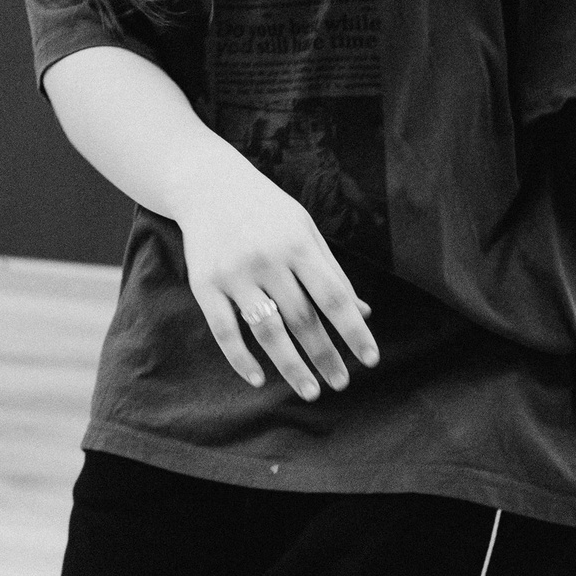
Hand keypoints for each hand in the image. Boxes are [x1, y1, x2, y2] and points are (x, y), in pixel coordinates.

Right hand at [172, 144, 379, 402]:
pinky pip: (224, 331)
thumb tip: (363, 313)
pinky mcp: (205, 285)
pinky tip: (259, 379)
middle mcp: (267, 260)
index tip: (370, 360)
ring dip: (291, 367)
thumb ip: (332, 272)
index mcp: (298, 244)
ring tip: (311, 391)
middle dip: (326, 356)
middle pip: (303, 319)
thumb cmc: (266, 212)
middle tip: (342, 384)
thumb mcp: (305, 231)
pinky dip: (241, 359)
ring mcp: (234, 274)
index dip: (354, 330)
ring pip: (268, 331)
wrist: (206, 184)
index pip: (334, 297)